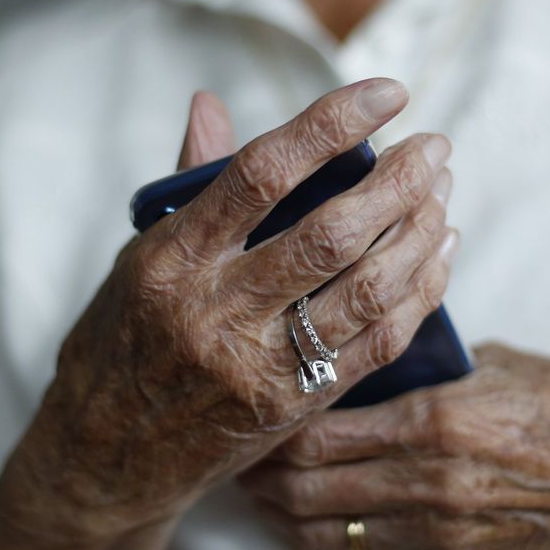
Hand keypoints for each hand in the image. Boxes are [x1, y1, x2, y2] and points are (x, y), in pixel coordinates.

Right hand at [18, 80, 459, 534]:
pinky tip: (439, 251)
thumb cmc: (123, 341)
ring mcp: (259, 365)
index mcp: (173, 258)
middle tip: (435, 146)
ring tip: (442, 190)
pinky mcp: (295, 406)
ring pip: (367, 288)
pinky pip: (378, 342)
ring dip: (419, 231)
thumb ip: (188, 183)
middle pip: (332, 233)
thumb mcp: (139, 256)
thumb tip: (210, 103)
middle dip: (399, 181)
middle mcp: (216, 310)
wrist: (107, 455)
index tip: (385, 93)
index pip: (263, 172)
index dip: (332, 124)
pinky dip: (420, 291)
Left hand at [238, 342, 549, 549]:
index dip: (270, 420)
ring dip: (281, 515)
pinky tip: (313, 531)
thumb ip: (426, 361)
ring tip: (267, 488)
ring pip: (319, 535)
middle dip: (261, 471)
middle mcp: (430, 486)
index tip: (253, 403)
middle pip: (303, 488)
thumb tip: (365, 344)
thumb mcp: (502, 362)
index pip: (317, 428)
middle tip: (244, 447)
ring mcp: (438, 536)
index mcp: (439, 421)